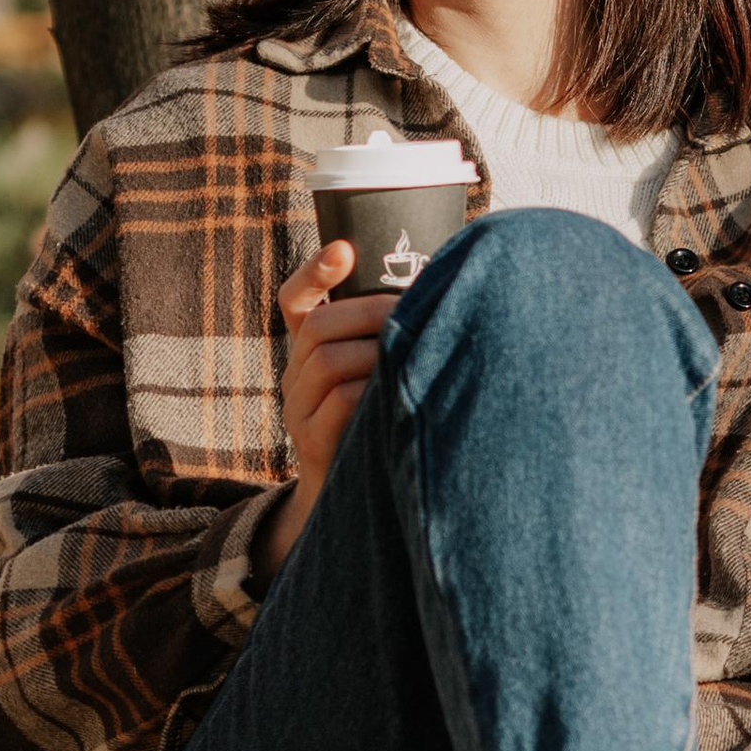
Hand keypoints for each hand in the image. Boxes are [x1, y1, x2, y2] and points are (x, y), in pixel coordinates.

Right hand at [261, 240, 394, 566]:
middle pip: (318, 327)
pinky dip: (375, 393)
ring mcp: (299, 412)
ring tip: (418, 349)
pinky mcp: (314, 445)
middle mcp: (296, 376)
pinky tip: (406, 392)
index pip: (295, 301)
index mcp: (312, 351)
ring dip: (378, 350)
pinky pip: (340, 405)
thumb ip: (398, 338)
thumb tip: (454, 285)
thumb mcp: (383, 377)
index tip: (344, 247)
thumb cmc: (387, 425)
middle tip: (419, 307)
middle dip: (371, 311)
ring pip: (328, 362)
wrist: (360, 503)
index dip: (315, 271)